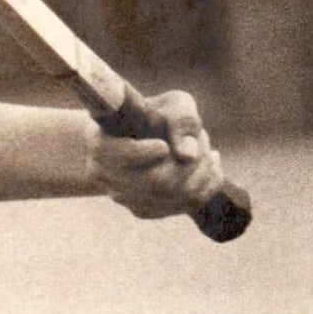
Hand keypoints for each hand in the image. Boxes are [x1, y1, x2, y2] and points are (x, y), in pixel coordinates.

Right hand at [86, 89, 224, 220]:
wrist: (144, 134)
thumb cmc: (157, 113)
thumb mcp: (171, 103)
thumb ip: (181, 119)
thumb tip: (188, 155)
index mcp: (101, 144)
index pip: (120, 156)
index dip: (143, 153)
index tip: (163, 145)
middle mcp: (106, 176)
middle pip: (156, 181)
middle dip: (190, 161)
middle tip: (202, 138)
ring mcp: (124, 198)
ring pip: (175, 196)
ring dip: (202, 171)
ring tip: (206, 148)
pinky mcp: (145, 210)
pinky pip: (186, 205)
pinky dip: (206, 185)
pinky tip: (211, 165)